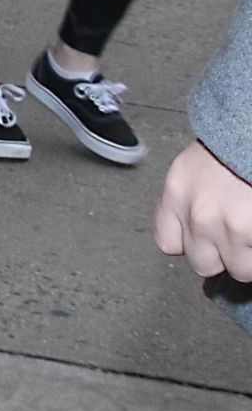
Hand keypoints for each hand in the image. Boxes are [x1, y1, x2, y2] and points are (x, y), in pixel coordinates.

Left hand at [154, 140, 251, 282]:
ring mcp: (224, 226)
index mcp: (178, 190)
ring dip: (248, 255)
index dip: (191, 245)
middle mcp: (195, 212)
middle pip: (201, 262)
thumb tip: (201, 231)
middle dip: (221, 255)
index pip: (167, 241)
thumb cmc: (238, 141)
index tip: (205, 240)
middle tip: (237, 236)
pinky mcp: (246, 233)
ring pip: (236, 269)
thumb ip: (194, 198)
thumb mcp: (200, 166)